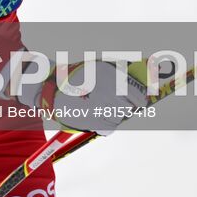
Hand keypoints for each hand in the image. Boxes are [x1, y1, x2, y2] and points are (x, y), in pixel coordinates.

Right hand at [20, 60, 147, 136]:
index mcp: (112, 78)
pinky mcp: (94, 123)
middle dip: (126, 106)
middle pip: (130, 108)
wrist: (52, 89)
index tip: (140, 100)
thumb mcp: (98, 68)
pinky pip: (109, 127)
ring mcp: (101, 110)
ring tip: (100, 105)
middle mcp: (109, 94)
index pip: (139, 96)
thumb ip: (120, 72)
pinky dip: (106, 123)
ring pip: (120, 118)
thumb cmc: (77, 76)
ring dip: (115, 114)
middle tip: (114, 101)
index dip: (140, 99)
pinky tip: (95, 114)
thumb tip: (144, 76)